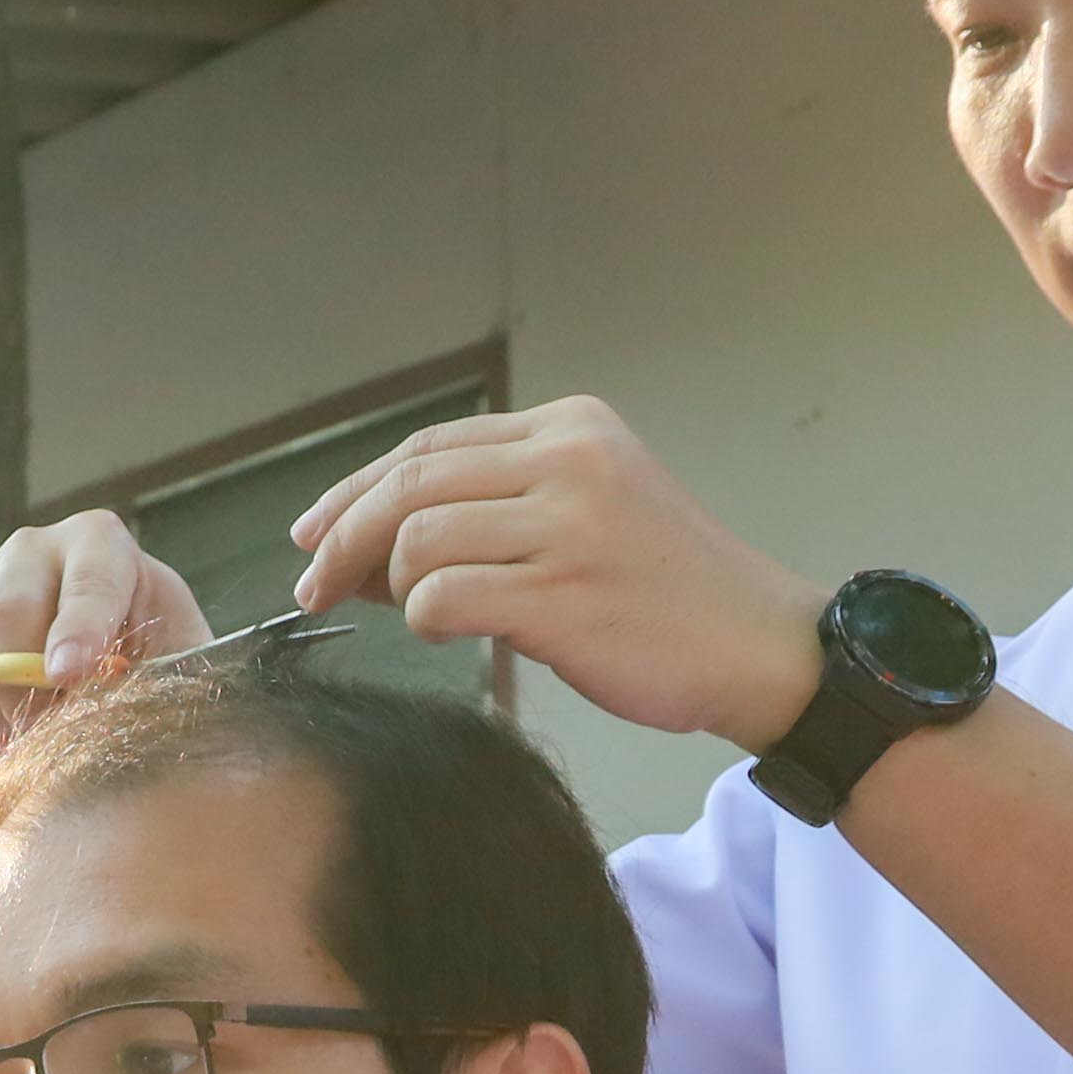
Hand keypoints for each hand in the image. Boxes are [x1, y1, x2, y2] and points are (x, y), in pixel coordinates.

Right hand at [0, 513, 210, 753]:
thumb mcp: (177, 668)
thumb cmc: (155, 668)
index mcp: (104, 545)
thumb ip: (162, 679)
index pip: (88, 578)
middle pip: (8, 610)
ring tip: (31, 734)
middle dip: (25, 686)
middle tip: (47, 740)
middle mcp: (38, 548)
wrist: (112, 672)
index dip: (77, 627)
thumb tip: (128, 711)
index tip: (69, 675)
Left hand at [285, 397, 823, 750]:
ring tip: (408, 614)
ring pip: (416, 539)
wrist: (760, 645)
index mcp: (571, 428)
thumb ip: (497, 507)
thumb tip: (367, 546)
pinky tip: (450, 632)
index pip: (429, 445)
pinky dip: (424, 619)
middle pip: (408, 483)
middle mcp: (569, 461)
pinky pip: (441, 598)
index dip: (355, 489)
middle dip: (342, 538)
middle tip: (313, 586)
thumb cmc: (665, 593)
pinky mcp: (562, 596)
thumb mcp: (590, 510)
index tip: (313, 533)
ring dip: (391, 586)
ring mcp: (568, 526)